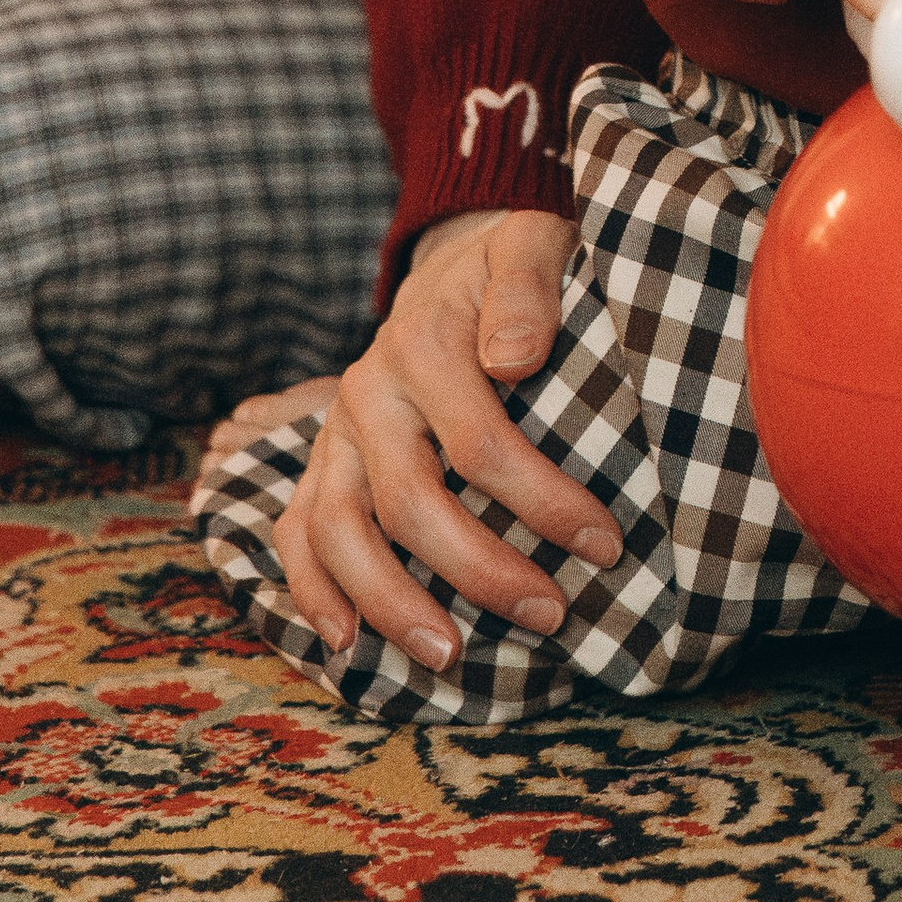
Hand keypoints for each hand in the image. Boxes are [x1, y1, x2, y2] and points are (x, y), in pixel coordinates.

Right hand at [262, 208, 608, 671]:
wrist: (453, 264)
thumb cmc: (510, 269)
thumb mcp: (532, 246)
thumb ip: (528, 288)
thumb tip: (515, 360)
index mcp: (423, 344)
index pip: (480, 442)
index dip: (542, 502)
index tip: (605, 546)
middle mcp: (368, 393)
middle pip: (408, 501)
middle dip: (479, 569)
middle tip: (551, 614)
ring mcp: (336, 434)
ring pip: (338, 530)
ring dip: (390, 601)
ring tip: (449, 655)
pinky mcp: (322, 463)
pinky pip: (296, 534)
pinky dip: (312, 591)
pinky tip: (346, 646)